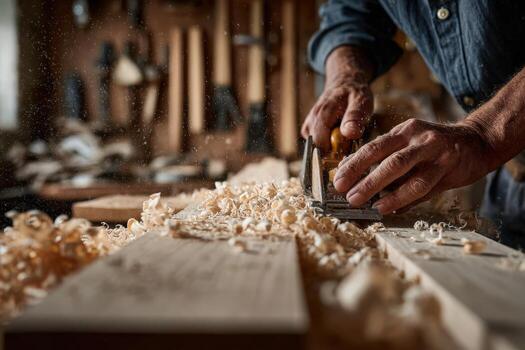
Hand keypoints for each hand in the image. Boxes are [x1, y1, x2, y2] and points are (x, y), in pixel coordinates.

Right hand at [301, 46, 374, 150]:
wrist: (343, 83)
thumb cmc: (354, 93)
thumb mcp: (361, 101)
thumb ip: (355, 116)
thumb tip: (349, 133)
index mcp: (321, 114)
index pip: (320, 146)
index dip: (335, 152)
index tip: (348, 145)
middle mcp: (310, 121)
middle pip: (319, 150)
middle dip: (335, 149)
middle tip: (349, 137)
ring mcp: (308, 127)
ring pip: (319, 149)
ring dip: (333, 146)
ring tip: (343, 132)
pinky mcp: (308, 131)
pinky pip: (318, 145)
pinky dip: (329, 143)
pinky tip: (337, 132)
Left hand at [333, 118, 492, 213]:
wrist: (477, 142)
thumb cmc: (435, 149)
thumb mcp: (409, 146)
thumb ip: (386, 161)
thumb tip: (356, 178)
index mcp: (402, 132)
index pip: (372, 147)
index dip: (353, 165)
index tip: (337, 180)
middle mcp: (416, 137)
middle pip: (385, 157)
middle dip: (363, 177)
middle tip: (347, 194)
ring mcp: (433, 150)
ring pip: (404, 170)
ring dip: (383, 190)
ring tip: (368, 204)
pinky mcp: (448, 165)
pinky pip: (423, 185)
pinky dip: (405, 198)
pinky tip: (391, 208)